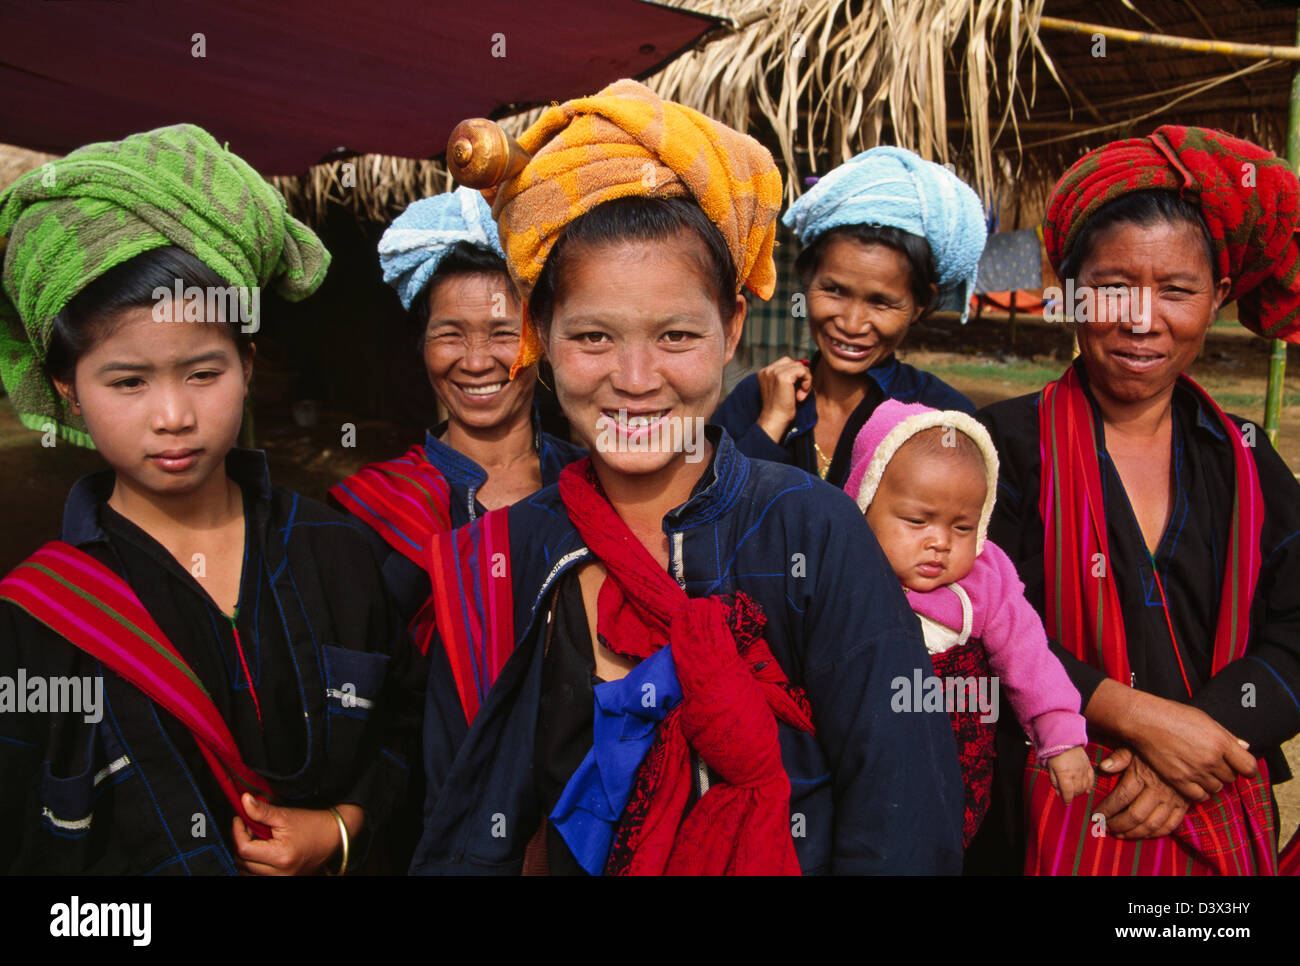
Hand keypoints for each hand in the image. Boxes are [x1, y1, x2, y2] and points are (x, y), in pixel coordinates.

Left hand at [232, 795, 363, 875]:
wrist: (334, 836)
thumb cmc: (313, 824)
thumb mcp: (286, 815)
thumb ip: (262, 811)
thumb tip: (243, 800)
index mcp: (281, 856)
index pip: (244, 849)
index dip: (237, 832)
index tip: (239, 819)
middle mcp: (281, 873)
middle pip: (243, 862)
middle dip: (241, 843)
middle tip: (248, 827)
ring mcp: (282, 879)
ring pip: (247, 872)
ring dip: (246, 856)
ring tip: (256, 840)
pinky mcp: (284, 880)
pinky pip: (256, 877)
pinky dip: (253, 866)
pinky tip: (260, 852)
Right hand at [754, 357, 812, 442]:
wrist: (775, 420)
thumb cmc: (780, 409)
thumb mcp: (783, 389)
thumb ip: (790, 377)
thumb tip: (806, 364)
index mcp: (765, 372)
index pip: (786, 363)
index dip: (796, 375)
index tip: (796, 391)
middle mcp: (767, 370)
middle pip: (793, 362)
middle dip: (801, 376)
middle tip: (800, 393)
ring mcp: (774, 372)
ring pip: (799, 366)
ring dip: (805, 380)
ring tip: (800, 394)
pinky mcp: (783, 376)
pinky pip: (803, 370)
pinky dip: (807, 381)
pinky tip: (802, 394)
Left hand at [1045, 745, 1094, 804]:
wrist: (1064, 740)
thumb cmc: (1054, 754)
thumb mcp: (1050, 768)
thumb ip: (1055, 782)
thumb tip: (1059, 793)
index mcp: (1065, 776)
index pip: (1068, 794)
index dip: (1067, 800)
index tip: (1066, 802)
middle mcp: (1076, 775)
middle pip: (1077, 792)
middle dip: (1072, 795)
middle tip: (1068, 794)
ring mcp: (1084, 771)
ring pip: (1085, 787)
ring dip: (1080, 791)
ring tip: (1075, 790)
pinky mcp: (1089, 766)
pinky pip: (1092, 779)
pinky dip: (1090, 786)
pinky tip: (1087, 789)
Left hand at [1094, 747, 1188, 838]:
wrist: (1185, 751)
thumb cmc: (1153, 749)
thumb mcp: (1135, 746)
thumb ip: (1120, 757)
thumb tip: (1103, 767)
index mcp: (1143, 775)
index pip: (1121, 797)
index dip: (1106, 809)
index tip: (1095, 815)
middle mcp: (1158, 790)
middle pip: (1135, 815)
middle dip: (1117, 824)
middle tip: (1105, 827)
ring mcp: (1173, 800)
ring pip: (1152, 824)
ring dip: (1133, 833)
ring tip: (1119, 834)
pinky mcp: (1184, 806)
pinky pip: (1170, 826)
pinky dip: (1155, 834)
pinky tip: (1142, 834)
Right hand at [1122, 693, 1256, 802]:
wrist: (1144, 720)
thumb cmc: (1174, 715)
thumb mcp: (1205, 719)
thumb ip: (1227, 736)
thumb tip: (1245, 747)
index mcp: (1220, 741)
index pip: (1249, 766)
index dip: (1248, 769)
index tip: (1243, 768)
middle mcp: (1211, 759)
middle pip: (1231, 778)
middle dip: (1225, 772)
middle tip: (1212, 763)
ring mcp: (1195, 771)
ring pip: (1217, 788)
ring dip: (1212, 782)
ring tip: (1200, 770)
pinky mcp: (1179, 780)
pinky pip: (1200, 796)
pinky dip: (1200, 792)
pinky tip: (1194, 782)